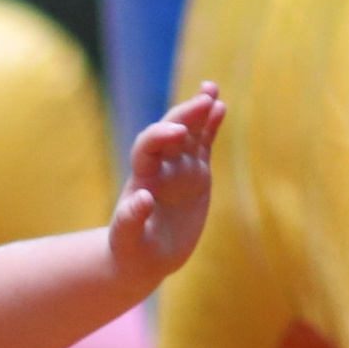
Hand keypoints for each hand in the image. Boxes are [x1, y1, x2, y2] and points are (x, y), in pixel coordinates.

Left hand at [111, 84, 223, 283]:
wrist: (145, 258)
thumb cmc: (131, 252)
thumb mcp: (127, 241)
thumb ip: (130, 219)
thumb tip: (143, 197)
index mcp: (141, 178)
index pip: (148, 147)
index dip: (160, 135)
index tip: (178, 132)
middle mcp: (159, 167)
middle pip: (171, 131)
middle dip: (186, 115)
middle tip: (204, 99)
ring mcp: (178, 168)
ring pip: (189, 132)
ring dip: (199, 110)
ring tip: (211, 90)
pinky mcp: (196, 175)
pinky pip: (204, 145)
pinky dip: (211, 126)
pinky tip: (221, 107)